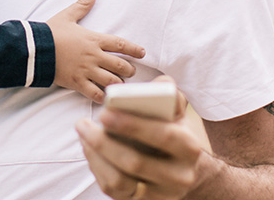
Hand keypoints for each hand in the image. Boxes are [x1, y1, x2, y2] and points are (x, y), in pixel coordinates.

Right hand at [47, 0, 145, 102]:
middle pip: (120, 65)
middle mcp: (94, 56)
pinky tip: (106, 97)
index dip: (134, 49)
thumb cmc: (51, 32)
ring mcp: (86, 71)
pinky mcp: (77, 83)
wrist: (35, 48)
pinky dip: (102, 96)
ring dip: (119, 83)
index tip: (142, 53)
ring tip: (121, 84)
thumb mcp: (67, 16)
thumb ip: (82, 5)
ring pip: (111, 80)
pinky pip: (95, 93)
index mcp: (94, 39)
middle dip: (129, 69)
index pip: (120, 44)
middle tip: (131, 71)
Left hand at [76, 76, 206, 199]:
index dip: (133, 125)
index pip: (163, 136)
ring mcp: (161, 195)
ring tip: (83, 134)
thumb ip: (168, 93)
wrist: (182, 170)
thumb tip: (157, 86)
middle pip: (136, 163)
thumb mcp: (177, 112)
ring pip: (120, 181)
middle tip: (83, 124)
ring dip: (95, 156)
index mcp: (190, 148)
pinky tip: (90, 150)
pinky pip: (114, 191)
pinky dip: (97, 169)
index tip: (105, 113)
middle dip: (104, 143)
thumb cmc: (173, 131)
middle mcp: (179, 176)